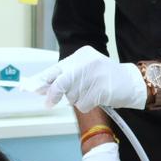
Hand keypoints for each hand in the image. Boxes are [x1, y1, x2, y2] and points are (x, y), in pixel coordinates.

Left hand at [24, 46, 145, 111]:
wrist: (131, 82)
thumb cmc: (105, 78)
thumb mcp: (86, 70)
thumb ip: (66, 77)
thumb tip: (43, 88)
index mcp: (81, 55)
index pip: (56, 68)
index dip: (41, 80)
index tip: (29, 88)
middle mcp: (86, 62)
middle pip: (61, 83)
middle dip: (53, 94)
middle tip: (49, 102)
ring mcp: (94, 75)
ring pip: (72, 95)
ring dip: (78, 99)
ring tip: (91, 92)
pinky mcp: (101, 89)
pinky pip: (83, 104)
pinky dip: (87, 105)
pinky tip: (97, 98)